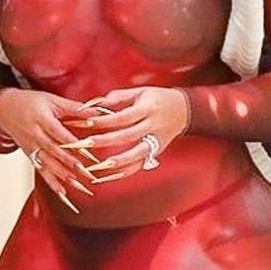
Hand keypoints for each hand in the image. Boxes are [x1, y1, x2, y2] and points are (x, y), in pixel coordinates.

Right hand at [0, 88, 99, 211]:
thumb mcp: (52, 100)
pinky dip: (51, 182)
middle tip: (86, 172)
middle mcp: (34, 135)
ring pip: (48, 163)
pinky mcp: (30, 155)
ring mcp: (31, 147)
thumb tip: (96, 111)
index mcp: (41, 119)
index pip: (58, 133)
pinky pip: (41, 170)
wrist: (6, 110)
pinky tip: (62, 191)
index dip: (72, 143)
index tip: (88, 152)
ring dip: (62, 175)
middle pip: (54, 151)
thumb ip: (74, 108)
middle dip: (70, 163)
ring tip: (77, 184)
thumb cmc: (31, 102)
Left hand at [64, 86, 190, 184]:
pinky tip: (108, 177)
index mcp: (148, 109)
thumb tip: (95, 103)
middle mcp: (153, 126)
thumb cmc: (157, 98)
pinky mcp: (156, 152)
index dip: (105, 120)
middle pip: (127, 136)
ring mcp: (156, 141)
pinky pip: (140, 165)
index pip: (123, 116)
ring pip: (136, 155)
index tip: (87, 122)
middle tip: (85, 144)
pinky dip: (124, 172)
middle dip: (105, 141)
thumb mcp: (140, 92)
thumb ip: (118, 97)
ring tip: (98, 167)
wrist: (185, 110)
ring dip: (117, 162)